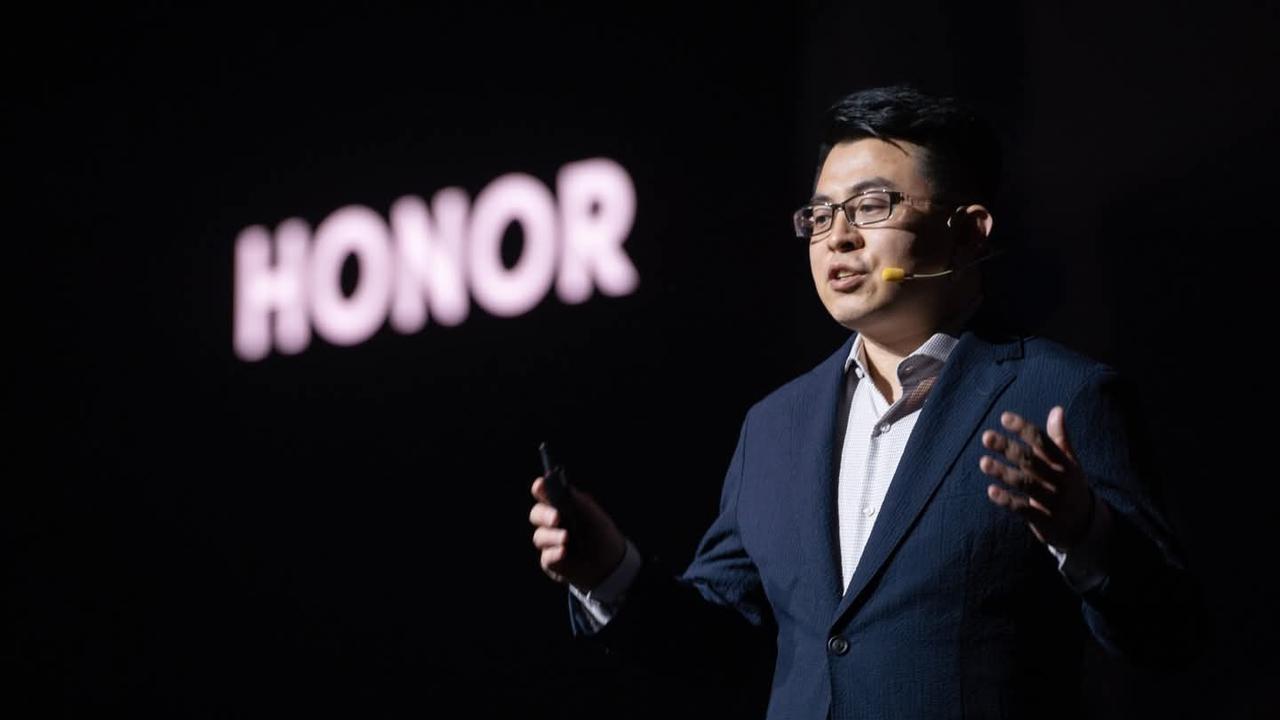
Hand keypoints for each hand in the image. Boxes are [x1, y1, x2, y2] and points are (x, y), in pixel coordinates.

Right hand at [529, 476, 626, 590]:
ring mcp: (549, 542)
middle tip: (557, 518)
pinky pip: (546, 556)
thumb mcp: (593, 514)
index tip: (540, 485)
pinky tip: (564, 552)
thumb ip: (578, 501)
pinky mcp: (550, 560)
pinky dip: (555, 553)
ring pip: (539, 536)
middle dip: (544, 515)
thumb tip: (564, 488)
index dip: (539, 488)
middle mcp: (551, 522)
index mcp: (560, 506)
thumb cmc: (601, 533)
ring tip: (567, 538)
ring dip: (552, 536)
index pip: (543, 494)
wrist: (610, 562)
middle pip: (536, 514)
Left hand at [978, 407, 1094, 548]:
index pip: (1044, 442)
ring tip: (983, 462)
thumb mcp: (1069, 463)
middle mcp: (1060, 481)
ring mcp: (1053, 501)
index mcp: (1065, 464)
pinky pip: (1024, 510)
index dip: (1025, 429)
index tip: (1004, 417)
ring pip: (1026, 485)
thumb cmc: (1070, 486)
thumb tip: (1057, 410)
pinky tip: (991, 491)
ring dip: (1004, 473)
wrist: (1086, 526)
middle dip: (1009, 448)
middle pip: (1031, 461)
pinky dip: (1008, 501)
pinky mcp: (1044, 520)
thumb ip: (1060, 438)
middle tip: (986, 436)